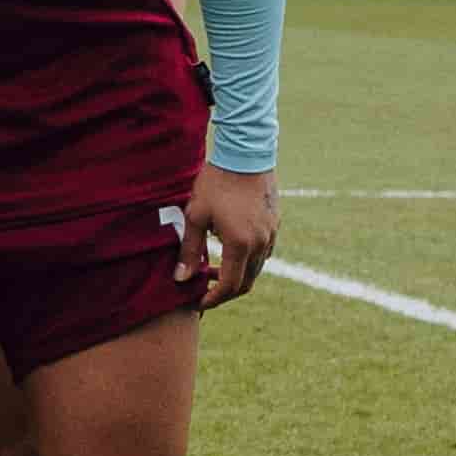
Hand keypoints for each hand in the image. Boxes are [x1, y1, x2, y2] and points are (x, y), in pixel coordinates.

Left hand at [181, 163, 277, 306]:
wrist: (245, 154)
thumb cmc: (216, 183)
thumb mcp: (195, 215)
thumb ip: (189, 250)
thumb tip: (181, 279)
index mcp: (241, 244)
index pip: (231, 286)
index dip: (214, 298)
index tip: (199, 302)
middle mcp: (261, 243)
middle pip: (246, 282)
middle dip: (225, 292)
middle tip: (204, 291)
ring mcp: (272, 234)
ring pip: (256, 269)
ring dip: (236, 276)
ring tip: (212, 270)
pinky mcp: (274, 225)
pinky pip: (263, 253)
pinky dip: (247, 262)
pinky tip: (228, 251)